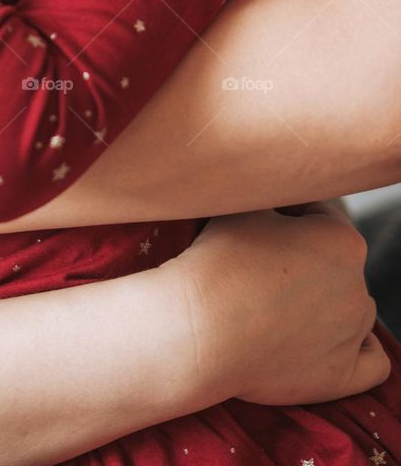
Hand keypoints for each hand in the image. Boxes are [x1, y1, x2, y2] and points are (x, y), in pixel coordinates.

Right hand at [178, 203, 389, 405]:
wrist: (198, 329)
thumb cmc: (220, 262)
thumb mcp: (245, 205)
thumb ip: (275, 195)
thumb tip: (279, 194)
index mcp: (343, 241)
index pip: (321, 216)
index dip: (288, 215)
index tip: (259, 225)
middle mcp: (358, 287)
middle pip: (335, 263)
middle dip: (306, 259)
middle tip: (261, 263)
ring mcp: (352, 335)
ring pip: (352, 308)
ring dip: (326, 301)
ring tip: (278, 304)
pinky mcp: (341, 376)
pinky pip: (371, 361)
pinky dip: (358, 349)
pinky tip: (331, 340)